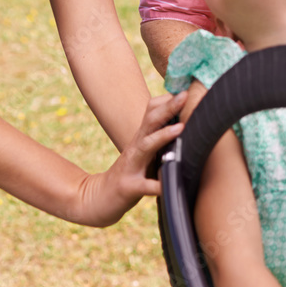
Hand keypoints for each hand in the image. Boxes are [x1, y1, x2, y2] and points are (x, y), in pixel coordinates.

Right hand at [67, 91, 186, 226]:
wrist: (100, 199)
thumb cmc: (130, 174)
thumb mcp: (143, 153)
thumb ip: (158, 139)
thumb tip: (185, 124)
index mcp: (141, 138)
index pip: (152, 111)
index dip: (167, 99)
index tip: (186, 88)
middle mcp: (135, 148)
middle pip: (150, 121)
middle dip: (168, 107)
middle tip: (185, 95)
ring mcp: (131, 167)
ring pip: (146, 146)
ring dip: (163, 136)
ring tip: (180, 128)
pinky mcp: (129, 188)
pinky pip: (144, 186)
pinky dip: (156, 184)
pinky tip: (168, 184)